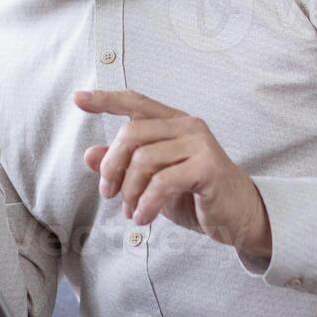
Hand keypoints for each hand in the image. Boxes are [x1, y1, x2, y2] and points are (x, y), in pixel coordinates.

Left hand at [75, 89, 271, 257]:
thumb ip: (124, 165)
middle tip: (108, 193)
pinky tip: (143, 217)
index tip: (78, 99)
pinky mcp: (207, 167)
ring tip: (131, 211)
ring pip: (144, 160)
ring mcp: (199, 144)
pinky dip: (147, 203)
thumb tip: (89, 155)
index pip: (135, 101)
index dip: (105, 100)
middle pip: (131, 134)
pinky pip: (162, 182)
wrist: (238, 216)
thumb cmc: (196, 194)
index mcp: (173, 122)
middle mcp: (186, 126)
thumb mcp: (152, 180)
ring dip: (130, 191)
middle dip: (112, 166)